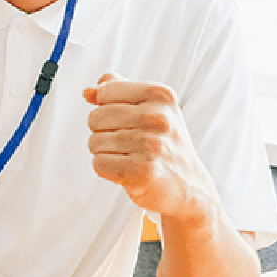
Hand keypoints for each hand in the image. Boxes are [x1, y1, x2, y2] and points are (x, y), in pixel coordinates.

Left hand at [84, 73, 215, 222]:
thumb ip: (118, 91)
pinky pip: (99, 164)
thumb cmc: (163, 143)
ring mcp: (153, 145)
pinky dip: (107, 170)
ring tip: (129, 157)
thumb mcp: (150, 107)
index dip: (105, 108)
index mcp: (160, 95)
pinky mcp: (144, 171)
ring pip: (95, 142)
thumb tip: (88, 91)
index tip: (126, 120)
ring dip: (104, 153)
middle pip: (95, 118)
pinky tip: (127, 172)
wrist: (188, 185)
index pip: (105, 92)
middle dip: (101, 132)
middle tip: (126, 143)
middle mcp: (159, 118)